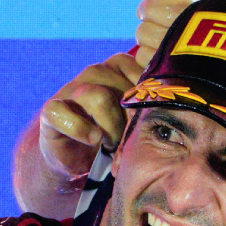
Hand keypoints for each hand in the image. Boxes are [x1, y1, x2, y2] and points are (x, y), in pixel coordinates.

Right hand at [34, 52, 143, 184]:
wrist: (76, 157)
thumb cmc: (114, 134)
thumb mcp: (137, 117)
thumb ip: (151, 103)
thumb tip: (175, 104)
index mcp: (116, 69)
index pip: (137, 69)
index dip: (146, 97)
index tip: (148, 119)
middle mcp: (93, 74)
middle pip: (118, 85)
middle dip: (129, 117)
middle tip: (130, 137)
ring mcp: (70, 90)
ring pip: (96, 97)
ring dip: (109, 126)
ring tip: (111, 143)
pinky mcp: (50, 111)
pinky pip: (61, 111)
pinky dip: (80, 128)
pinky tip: (92, 140)